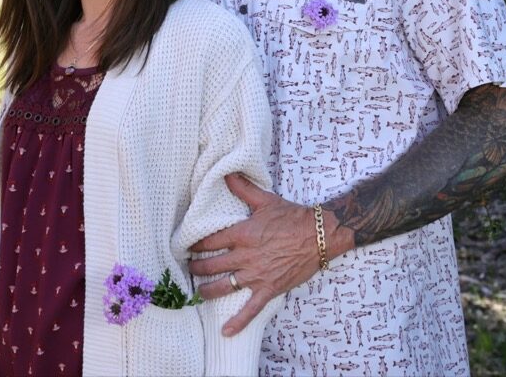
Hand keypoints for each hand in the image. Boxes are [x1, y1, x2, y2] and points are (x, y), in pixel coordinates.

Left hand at [189, 173, 325, 335]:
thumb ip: (243, 188)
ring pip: (223, 286)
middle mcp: (245, 256)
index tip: (185, 247)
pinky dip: (237, 322)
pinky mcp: (269, 289)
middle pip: (211, 265)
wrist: (319, 235)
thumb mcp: (266, 200)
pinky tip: (226, 331)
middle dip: (196, 268)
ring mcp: (256, 275)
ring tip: (197, 292)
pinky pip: (250, 309)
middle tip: (188, 268)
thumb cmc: (293, 217)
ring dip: (206, 290)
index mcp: (241, 234)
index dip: (194, 245)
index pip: (209, 241)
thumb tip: (227, 173)